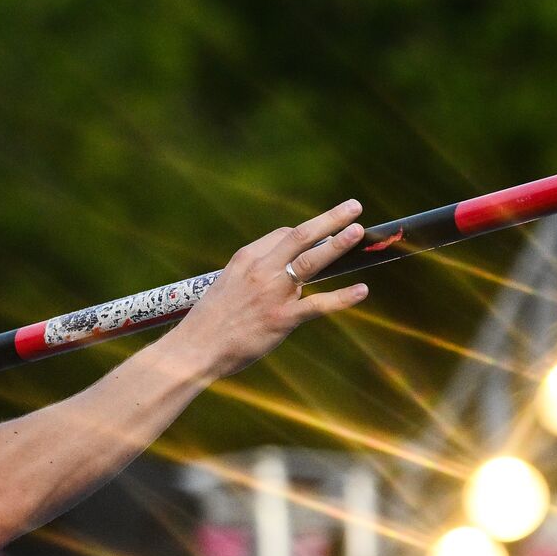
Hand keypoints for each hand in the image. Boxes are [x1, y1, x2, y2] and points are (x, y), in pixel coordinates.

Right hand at [174, 199, 369, 378]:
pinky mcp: (280, 318)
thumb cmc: (210, 321)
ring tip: (358, 232)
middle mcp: (261, 270)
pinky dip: (342, 297)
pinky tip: (361, 291)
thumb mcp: (226, 285)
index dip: (309, 233)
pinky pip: (317, 304)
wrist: (195, 348)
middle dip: (331, 219)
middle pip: (301, 236)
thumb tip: (281, 272)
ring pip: (310, 261)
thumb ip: (253, 275)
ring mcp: (272, 293)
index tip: (324, 233)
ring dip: (337, 245)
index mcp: (246, 258)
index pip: (284, 235)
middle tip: (354, 207)